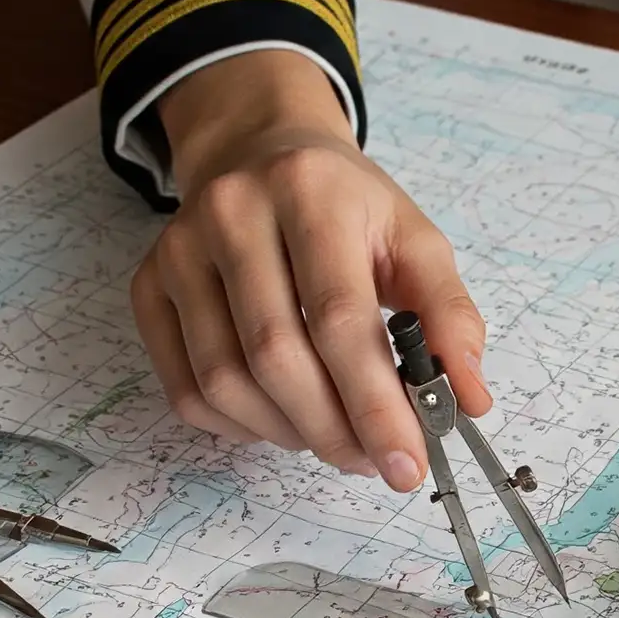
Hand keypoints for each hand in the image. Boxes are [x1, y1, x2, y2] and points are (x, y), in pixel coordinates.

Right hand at [131, 49, 488, 490]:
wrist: (260, 152)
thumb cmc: (346, 208)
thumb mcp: (413, 239)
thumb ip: (449, 316)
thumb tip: (470, 400)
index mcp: (310, 191)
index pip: (339, 318)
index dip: (374, 404)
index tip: (407, 464)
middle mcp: (232, 212)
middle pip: (276, 357)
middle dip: (333, 430)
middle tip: (372, 462)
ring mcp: (178, 250)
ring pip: (224, 382)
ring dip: (287, 433)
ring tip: (332, 434)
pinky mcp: (148, 285)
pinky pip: (185, 389)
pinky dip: (240, 425)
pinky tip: (280, 415)